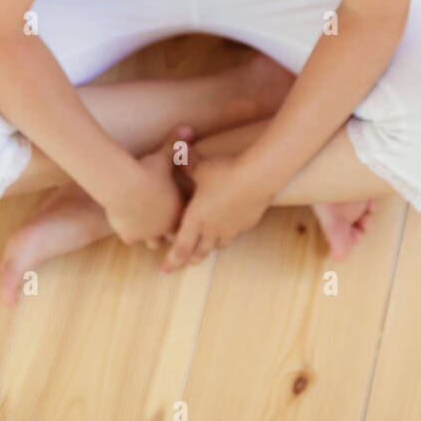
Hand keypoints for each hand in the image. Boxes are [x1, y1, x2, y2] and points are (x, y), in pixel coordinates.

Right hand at [104, 125, 194, 247]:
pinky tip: (125, 224)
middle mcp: (165, 226)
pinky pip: (130, 239)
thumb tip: (188, 127)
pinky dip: (128, 232)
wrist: (126, 185)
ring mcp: (147, 233)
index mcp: (178, 210)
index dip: (183, 215)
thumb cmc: (148, 169)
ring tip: (146, 228)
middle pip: (173, 235)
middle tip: (168, 225)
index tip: (180, 211)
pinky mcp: (129, 235)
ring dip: (150, 235)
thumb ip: (176, 144)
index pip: (187, 220)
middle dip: (170, 230)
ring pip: (153, 242)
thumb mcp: (164, 155)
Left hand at [159, 147, 271, 272]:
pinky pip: (234, 233)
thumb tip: (178, 149)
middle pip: (199, 252)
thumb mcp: (201, 167)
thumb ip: (187, 162)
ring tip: (205, 248)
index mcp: (196, 218)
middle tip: (184, 263)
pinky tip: (230, 226)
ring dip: (209, 248)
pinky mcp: (247, 223)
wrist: (257, 177)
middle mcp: (212, 228)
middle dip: (189, 259)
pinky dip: (227, 233)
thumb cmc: (223, 173)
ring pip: (217, 245)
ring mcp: (231, 228)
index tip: (162, 271)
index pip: (180, 248)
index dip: (170, 261)